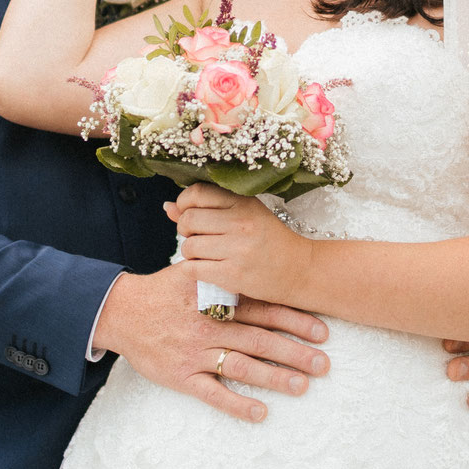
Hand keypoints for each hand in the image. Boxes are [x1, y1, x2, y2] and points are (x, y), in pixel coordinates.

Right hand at [92, 262, 330, 423]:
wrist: (121, 311)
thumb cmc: (164, 291)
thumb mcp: (194, 271)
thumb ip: (227, 272)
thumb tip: (261, 262)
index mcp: (217, 299)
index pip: (263, 309)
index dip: (295, 320)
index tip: (322, 330)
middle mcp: (210, 325)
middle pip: (259, 340)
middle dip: (295, 352)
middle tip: (324, 364)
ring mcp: (196, 352)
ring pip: (241, 366)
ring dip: (273, 377)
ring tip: (301, 386)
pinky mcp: (181, 376)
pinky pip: (212, 392)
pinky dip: (237, 404)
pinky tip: (260, 413)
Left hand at [169, 185, 313, 304]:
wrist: (301, 271)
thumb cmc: (271, 241)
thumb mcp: (246, 216)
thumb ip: (207, 210)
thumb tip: (168, 207)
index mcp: (244, 202)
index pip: (196, 193)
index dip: (184, 204)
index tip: (190, 215)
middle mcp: (240, 222)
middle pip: (188, 220)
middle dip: (186, 230)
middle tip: (199, 237)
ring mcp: (237, 249)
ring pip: (188, 246)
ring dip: (190, 253)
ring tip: (206, 255)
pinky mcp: (233, 274)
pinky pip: (193, 269)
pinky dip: (192, 270)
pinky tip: (206, 269)